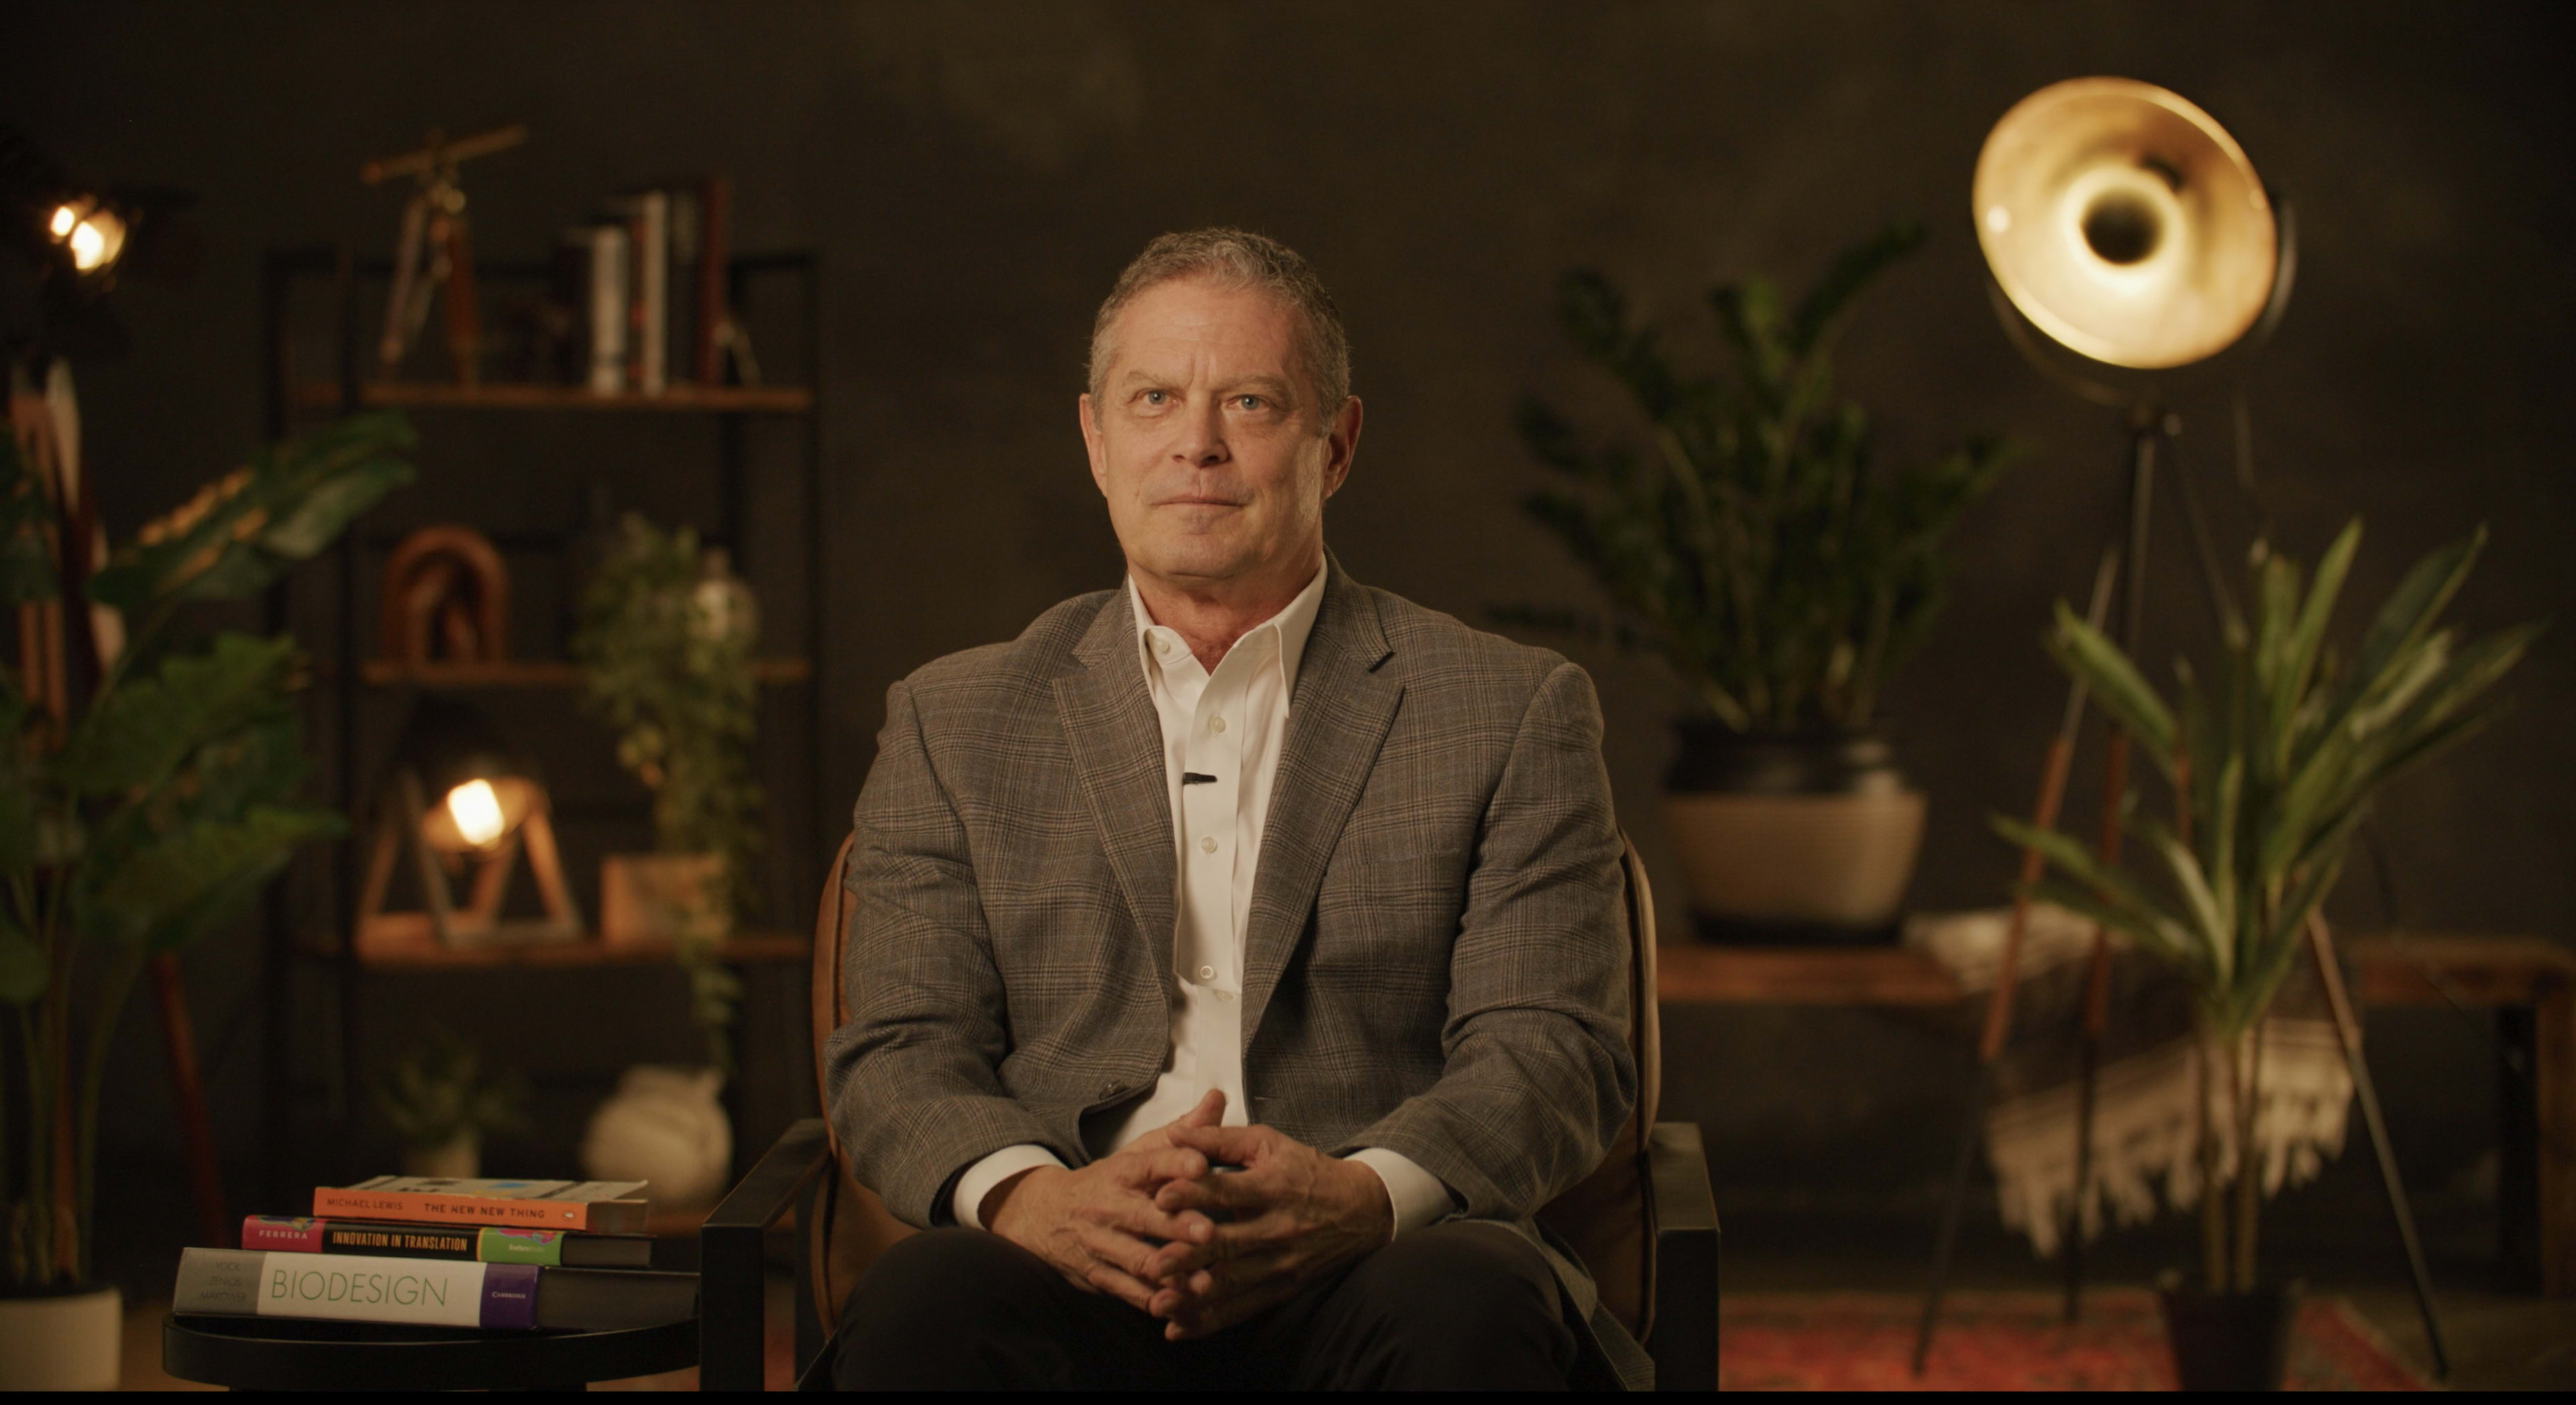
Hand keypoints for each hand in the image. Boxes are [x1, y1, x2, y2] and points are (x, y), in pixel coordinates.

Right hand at [982, 1090, 1226, 1311]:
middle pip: (1146, 1217)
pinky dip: (1153, 1301)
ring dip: (1171, 1272)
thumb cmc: (1109, 1182)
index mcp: (1124, 1171)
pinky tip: (1181, 1308)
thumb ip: (1183, 1131)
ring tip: (1205, 1283)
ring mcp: (1102, 1243)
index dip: (1174, 1163)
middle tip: (1209, 1232)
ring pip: (1138, 1259)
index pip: (1150, 1164)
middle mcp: (1110, 1207)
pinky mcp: (1098, 1275)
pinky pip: (1127, 1291)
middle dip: (1177, 1225)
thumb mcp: (1139, 1152)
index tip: (1200, 1165)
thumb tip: (1218, 1097)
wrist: (1043, 1215)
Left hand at [1144, 1123, 1393, 1339]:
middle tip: (1153, 1263)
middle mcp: (1278, 1229)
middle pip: (1229, 1245)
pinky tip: (1178, 1328)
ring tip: (1158, 1301)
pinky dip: (1210, 1321)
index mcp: (1273, 1188)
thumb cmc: (1306, 1171)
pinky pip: (1243, 1309)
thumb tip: (1175, 1132)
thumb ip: (1221, 1139)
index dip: (1194, 1194)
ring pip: (1233, 1284)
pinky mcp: (1282, 1288)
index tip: (1161, 1197)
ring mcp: (1281, 1264)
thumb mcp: (1269, 1144)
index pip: (1229, 1193)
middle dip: (1189, 1256)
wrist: (1362, 1210)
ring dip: (1194, 1296)